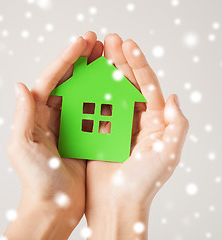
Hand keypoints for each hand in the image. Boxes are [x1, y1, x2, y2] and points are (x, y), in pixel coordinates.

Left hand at [5, 31, 102, 239]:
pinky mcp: (84, 135)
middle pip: (68, 81)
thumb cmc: (37, 180)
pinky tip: (114, 86)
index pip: (51, 80)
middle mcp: (53, 116)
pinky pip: (95, 112)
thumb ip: (22, 116)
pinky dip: (103, 98)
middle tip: (97, 42)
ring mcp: (71, 124)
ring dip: (94, 75)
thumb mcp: (23, 147)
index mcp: (37, 116)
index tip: (81, 43)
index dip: (65, 60)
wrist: (55, 205)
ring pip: (83, 93)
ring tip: (107, 58)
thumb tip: (21, 86)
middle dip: (81, 60)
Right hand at [85, 34, 188, 238]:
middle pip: (128, 85)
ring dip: (103, 73)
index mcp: (154, 123)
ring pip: (109, 93)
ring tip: (96, 54)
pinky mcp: (99, 132)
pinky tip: (84, 78)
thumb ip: (176, 124)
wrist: (117, 204)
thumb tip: (172, 97)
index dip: (139, 65)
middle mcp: (136, 121)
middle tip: (109, 41)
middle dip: (120, 62)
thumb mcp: (169, 153)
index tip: (128, 47)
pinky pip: (94, 109)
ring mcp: (116, 125)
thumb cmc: (144, 182)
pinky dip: (89, 94)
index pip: (147, 87)